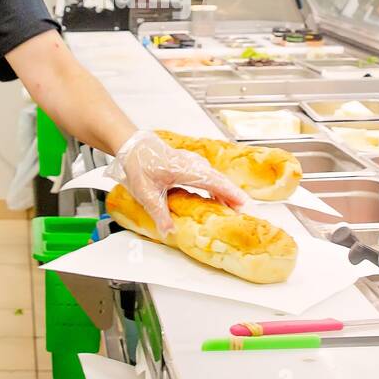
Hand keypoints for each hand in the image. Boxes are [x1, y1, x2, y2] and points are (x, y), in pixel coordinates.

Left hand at [111, 130, 248, 235]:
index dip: (230, 193)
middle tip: (246, 212)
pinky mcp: (191, 165)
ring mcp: (193, 163)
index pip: (214, 182)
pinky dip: (217, 188)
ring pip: (215, 178)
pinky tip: (217, 199)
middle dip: (234, 195)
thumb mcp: (146, 192)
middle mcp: (193, 164)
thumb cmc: (138, 163)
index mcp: (185, 169)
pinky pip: (209, 176)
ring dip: (226, 192)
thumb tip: (169, 232)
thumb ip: (159, 213)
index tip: (244, 204)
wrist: (133, 146)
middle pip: (220, 180)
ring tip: (235, 209)